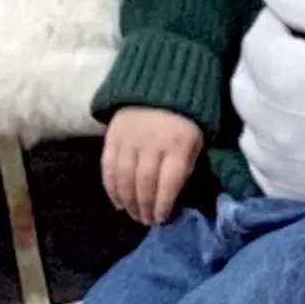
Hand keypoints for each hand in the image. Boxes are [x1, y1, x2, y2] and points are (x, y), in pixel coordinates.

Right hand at [101, 106, 203, 223]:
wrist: (160, 81)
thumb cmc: (183, 117)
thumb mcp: (196, 140)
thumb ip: (186, 166)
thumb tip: (173, 196)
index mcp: (178, 144)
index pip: (169, 182)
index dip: (164, 205)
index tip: (162, 219)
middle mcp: (151, 143)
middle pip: (144, 183)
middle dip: (145, 207)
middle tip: (146, 221)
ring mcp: (129, 139)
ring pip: (124, 178)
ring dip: (128, 202)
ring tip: (133, 214)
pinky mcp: (112, 135)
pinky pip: (108, 167)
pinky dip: (111, 188)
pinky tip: (117, 202)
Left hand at [229, 0, 304, 204]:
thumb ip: (302, 2)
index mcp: (285, 74)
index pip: (255, 39)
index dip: (277, 23)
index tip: (300, 22)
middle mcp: (277, 125)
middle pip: (244, 85)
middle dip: (264, 63)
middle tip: (299, 54)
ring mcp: (290, 166)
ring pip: (251, 130)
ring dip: (266, 108)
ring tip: (301, 95)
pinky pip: (267, 171)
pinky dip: (275, 151)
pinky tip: (303, 136)